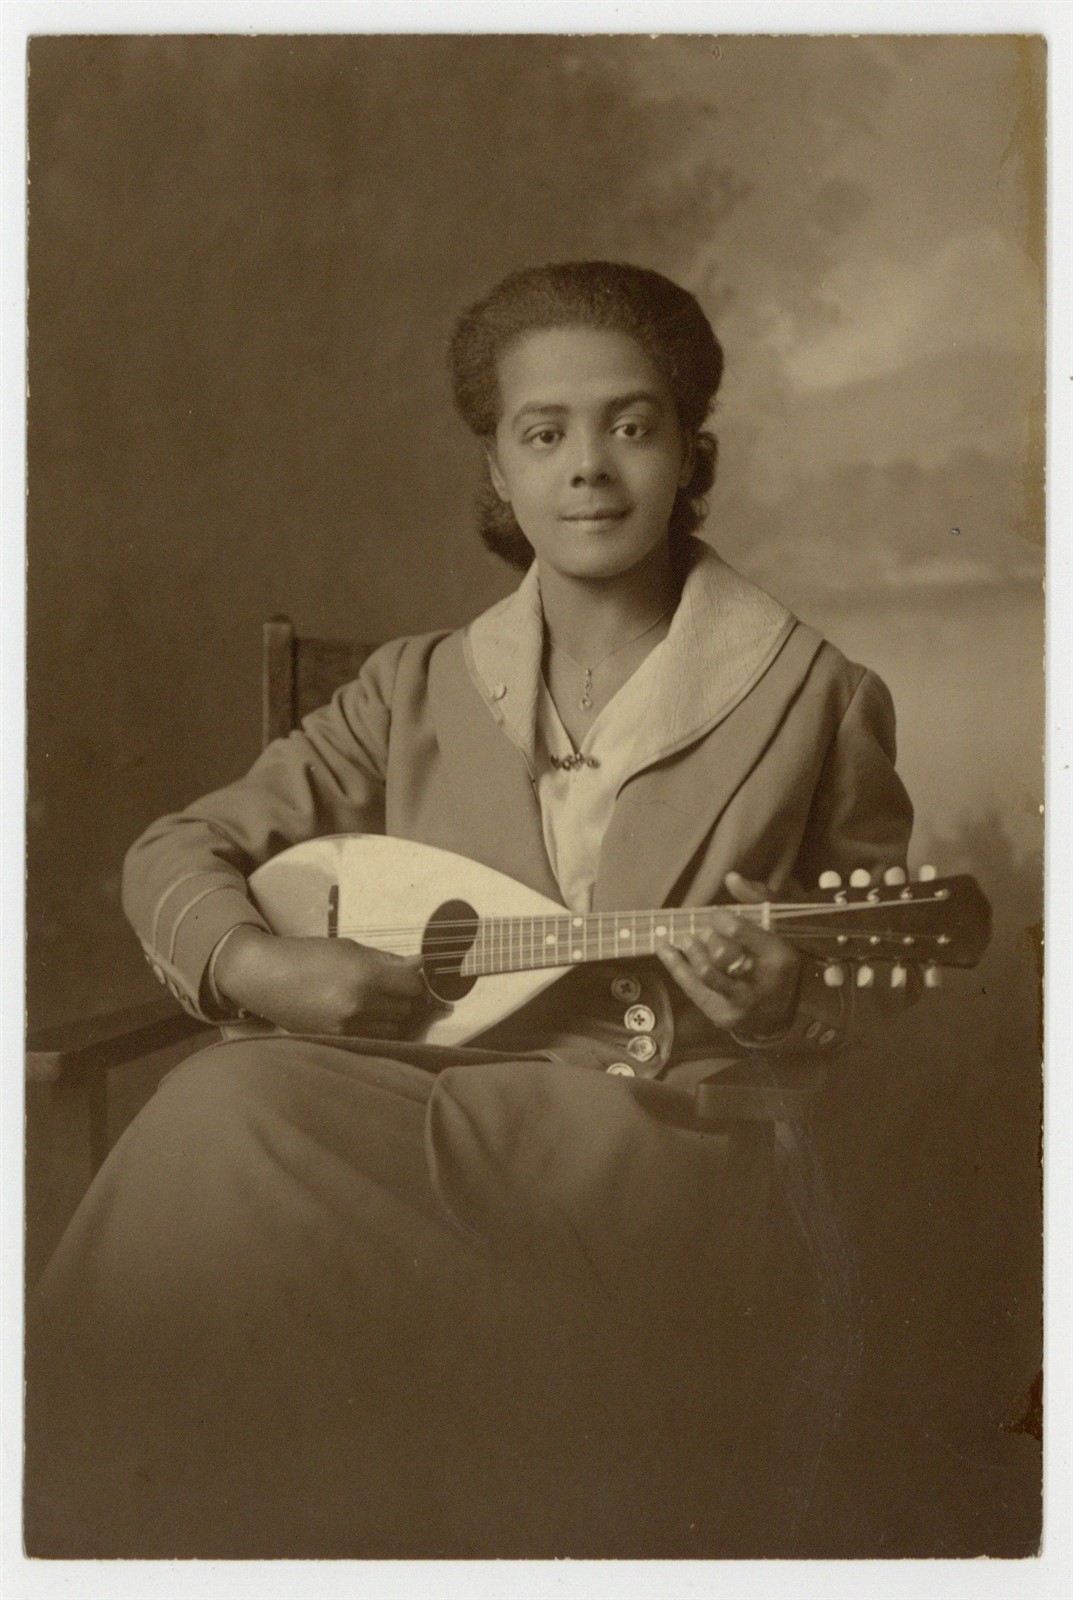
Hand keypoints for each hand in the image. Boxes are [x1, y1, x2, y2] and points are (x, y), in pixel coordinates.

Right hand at [212, 927, 428, 1037]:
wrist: (266, 978)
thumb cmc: (308, 955)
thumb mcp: (349, 948)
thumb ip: (386, 959)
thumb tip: (420, 964)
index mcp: (364, 976)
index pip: (412, 985)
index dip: (413, 977)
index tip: (406, 972)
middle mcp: (359, 1005)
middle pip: (406, 1008)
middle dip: (402, 996)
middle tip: (388, 985)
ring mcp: (348, 1028)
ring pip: (394, 1028)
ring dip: (391, 1015)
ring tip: (373, 1001)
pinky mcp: (338, 1041)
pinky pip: (374, 1038)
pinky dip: (374, 1028)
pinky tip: (361, 1015)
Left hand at [655, 871, 801, 1037]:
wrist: (778, 1014)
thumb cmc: (776, 962)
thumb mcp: (778, 928)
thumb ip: (758, 899)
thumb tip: (730, 876)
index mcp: (779, 956)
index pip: (740, 931)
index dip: (721, 918)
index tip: (716, 915)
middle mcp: (761, 982)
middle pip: (721, 952)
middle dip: (707, 937)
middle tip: (703, 930)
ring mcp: (740, 1003)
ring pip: (705, 973)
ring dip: (690, 950)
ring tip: (686, 938)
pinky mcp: (721, 1016)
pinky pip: (692, 988)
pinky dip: (675, 965)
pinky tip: (663, 948)